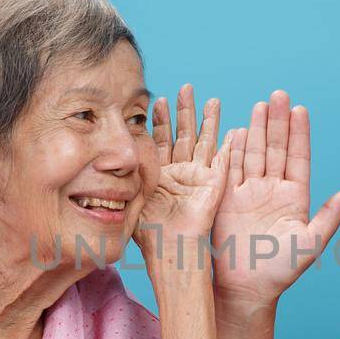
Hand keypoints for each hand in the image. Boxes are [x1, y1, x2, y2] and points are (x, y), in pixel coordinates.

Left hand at [135, 84, 231, 267]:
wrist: (170, 250)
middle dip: (185, 111)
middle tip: (185, 87)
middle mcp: (181, 173)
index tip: (157, 99)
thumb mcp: (131, 198)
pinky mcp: (214, 187)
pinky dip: (230, 147)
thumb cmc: (148, 233)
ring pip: (205, 143)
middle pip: (184, 134)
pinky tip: (236, 131)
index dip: (160, 120)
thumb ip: (124, 177)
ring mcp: (199, 179)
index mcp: (160, 174)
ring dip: (209, 122)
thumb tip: (103, 156)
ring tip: (211, 100)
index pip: (161, 140)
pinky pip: (224, 163)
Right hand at [212, 90, 339, 307]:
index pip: (298, 157)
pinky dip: (234, 150)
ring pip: (254, 154)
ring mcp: (249, 193)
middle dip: (278, 121)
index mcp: (295, 197)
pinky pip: (231, 169)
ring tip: (260, 105)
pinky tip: (239, 130)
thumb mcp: (312, 242)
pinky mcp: (226, 200)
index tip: (301, 109)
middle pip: (276, 148)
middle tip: (279, 95)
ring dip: (258, 130)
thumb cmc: (281, 270)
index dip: (299, 133)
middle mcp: (273, 190)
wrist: (246, 289)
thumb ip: (331, 215)